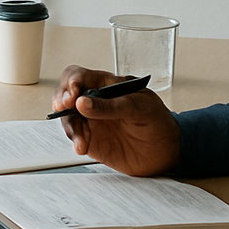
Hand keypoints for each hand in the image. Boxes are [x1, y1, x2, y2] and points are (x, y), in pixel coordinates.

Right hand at [51, 65, 181, 175]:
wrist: (167, 152)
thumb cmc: (157, 122)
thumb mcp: (140, 108)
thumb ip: (111, 106)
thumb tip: (83, 103)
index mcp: (107, 85)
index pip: (80, 76)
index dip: (72, 82)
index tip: (73, 94)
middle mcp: (95, 101)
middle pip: (66, 94)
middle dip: (61, 100)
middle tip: (65, 108)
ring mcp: (91, 121)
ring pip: (67, 118)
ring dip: (70, 127)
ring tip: (81, 138)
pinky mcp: (91, 140)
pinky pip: (76, 137)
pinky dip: (76, 141)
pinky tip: (82, 146)